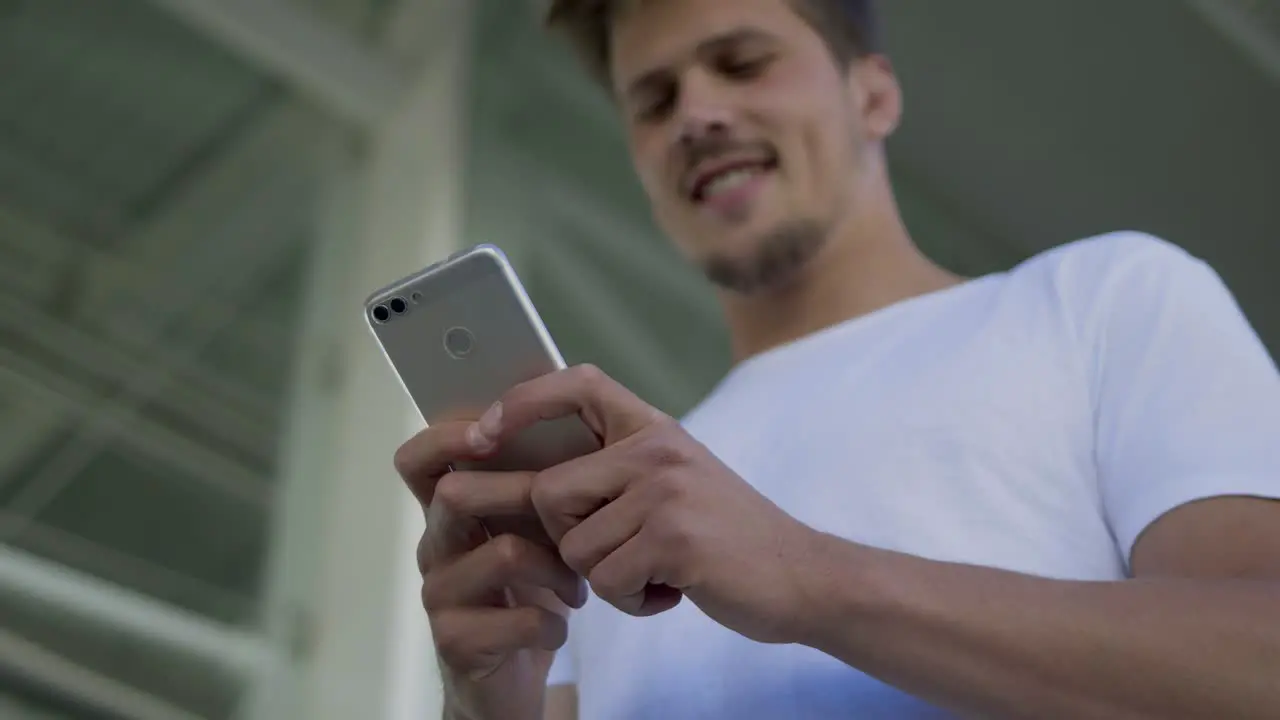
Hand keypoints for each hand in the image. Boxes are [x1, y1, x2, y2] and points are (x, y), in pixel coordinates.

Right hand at [394, 421, 586, 719]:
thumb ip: (535, 491)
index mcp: (447, 515)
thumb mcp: (530, 535)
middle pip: (456, 494)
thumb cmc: (525, 595)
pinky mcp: (457, 641)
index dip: (445, 437)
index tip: (490, 432)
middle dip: (523, 494)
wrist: (508, 681)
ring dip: (556, 568)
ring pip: (503, 553)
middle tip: (571, 516)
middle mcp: (435, 547)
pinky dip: (554, 624)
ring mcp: (440, 595)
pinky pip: (520, 618)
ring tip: (577, 587)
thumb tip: (575, 430)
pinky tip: (560, 628)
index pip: (418, 460)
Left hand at [467, 364, 822, 644]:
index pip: (580, 384)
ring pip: (575, 547)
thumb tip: (537, 484)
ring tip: (656, 572)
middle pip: (549, 492)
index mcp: (654, 429)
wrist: (802, 575)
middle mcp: (656, 448)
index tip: (484, 434)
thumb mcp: (674, 482)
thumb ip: (618, 470)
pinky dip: (632, 601)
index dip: (524, 401)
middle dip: (567, 539)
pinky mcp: (673, 535)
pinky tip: (672, 589)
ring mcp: (665, 489)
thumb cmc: (727, 538)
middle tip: (620, 553)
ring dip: (607, 578)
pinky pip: (607, 580)